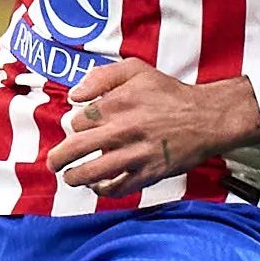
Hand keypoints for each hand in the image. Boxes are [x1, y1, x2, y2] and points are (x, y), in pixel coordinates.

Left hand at [49, 62, 259, 194]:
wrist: (206, 118)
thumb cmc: (169, 94)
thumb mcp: (135, 70)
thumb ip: (101, 77)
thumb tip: (74, 95)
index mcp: (117, 103)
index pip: (78, 120)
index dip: (77, 125)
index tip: (82, 127)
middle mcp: (123, 130)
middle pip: (75, 148)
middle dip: (58, 158)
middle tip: (53, 162)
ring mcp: (135, 154)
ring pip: (92, 172)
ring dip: (74, 178)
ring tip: (70, 177)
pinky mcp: (148, 173)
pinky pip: (118, 188)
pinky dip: (103, 190)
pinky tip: (98, 186)